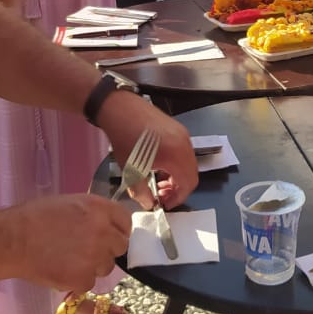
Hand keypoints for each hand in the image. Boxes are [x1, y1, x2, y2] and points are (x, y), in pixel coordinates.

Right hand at [12, 193, 131, 291]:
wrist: (13, 240)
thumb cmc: (34, 217)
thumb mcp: (70, 203)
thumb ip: (93, 213)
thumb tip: (105, 225)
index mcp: (100, 208)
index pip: (126, 222)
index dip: (117, 230)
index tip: (109, 235)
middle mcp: (104, 232)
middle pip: (120, 246)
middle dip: (107, 249)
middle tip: (87, 250)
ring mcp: (95, 257)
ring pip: (106, 267)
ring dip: (93, 266)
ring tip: (69, 260)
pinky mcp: (83, 279)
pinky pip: (89, 283)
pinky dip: (77, 281)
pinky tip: (61, 271)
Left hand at [100, 92, 197, 209]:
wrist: (120, 109)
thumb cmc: (124, 139)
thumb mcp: (130, 170)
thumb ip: (142, 192)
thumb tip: (149, 204)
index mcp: (176, 156)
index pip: (188, 184)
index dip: (178, 198)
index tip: (164, 204)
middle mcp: (185, 144)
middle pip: (191, 174)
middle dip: (178, 188)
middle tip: (161, 194)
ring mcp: (183, 134)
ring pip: (189, 163)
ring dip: (177, 176)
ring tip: (159, 180)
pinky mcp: (178, 128)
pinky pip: (184, 152)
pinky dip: (177, 163)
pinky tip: (160, 165)